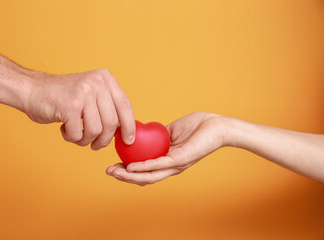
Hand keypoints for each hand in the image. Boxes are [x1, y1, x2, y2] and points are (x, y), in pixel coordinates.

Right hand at [25, 68, 134, 149]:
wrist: (31, 90)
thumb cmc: (63, 98)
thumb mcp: (91, 94)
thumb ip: (108, 107)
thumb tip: (126, 130)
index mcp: (105, 78)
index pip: (125, 105)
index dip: (129, 126)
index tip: (128, 141)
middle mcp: (96, 82)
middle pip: (112, 122)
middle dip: (104, 139)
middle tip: (96, 145)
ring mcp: (83, 93)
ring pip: (96, 131)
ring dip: (86, 140)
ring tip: (76, 134)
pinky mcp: (70, 105)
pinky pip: (78, 134)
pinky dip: (71, 137)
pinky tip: (63, 128)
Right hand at [106, 112, 227, 185]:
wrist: (215, 125)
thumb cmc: (196, 126)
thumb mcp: (170, 131)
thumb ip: (158, 136)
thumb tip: (143, 134)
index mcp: (166, 160)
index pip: (144, 170)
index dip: (127, 171)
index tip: (113, 165)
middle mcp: (170, 167)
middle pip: (144, 177)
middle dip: (124, 177)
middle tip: (108, 172)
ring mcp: (175, 165)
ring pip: (149, 176)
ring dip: (130, 176)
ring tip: (115, 173)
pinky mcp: (181, 160)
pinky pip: (159, 165)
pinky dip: (144, 167)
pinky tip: (131, 167)